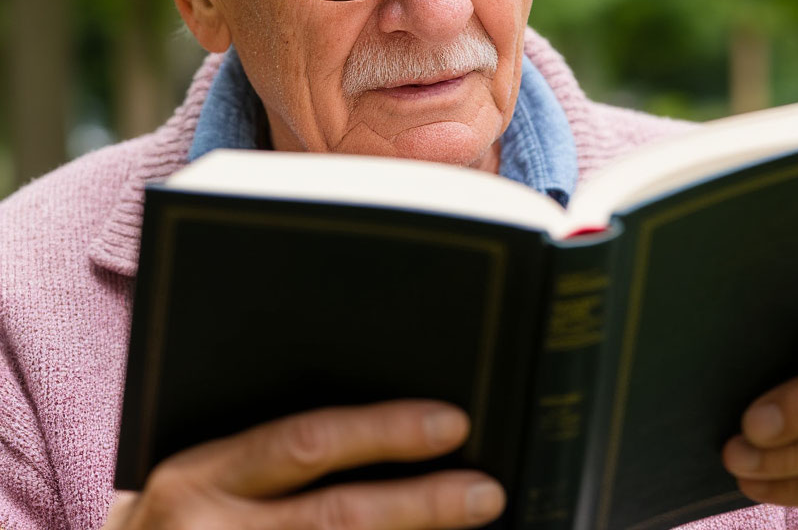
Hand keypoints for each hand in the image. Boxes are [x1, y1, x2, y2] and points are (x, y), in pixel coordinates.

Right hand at [103, 400, 504, 529]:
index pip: (306, 444)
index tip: (452, 423)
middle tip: (486, 492)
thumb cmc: (171, 520)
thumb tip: (381, 418)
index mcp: (199, 476)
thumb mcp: (199, 472)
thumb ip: (271, 447)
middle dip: (420, 506)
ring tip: (472, 524)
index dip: (385, 432)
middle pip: (335, 520)